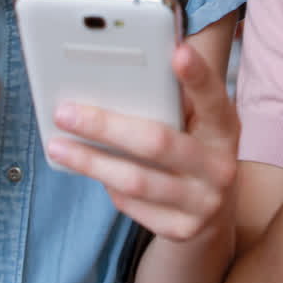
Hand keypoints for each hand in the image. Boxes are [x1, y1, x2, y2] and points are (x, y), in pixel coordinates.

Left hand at [46, 42, 238, 241]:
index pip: (214, 98)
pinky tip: (91, 168)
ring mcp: (203, 203)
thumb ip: (171, 100)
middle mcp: (221, 166)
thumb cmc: (192, 147)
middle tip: (65, 112)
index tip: (178, 52)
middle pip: (157, 143)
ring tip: (57, 145)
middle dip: (105, 126)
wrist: (213, 211)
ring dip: (90, 161)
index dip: (198, 76)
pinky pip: (131, 204)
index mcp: (225, 128)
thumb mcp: (196, 122)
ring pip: (136, 180)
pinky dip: (107, 183)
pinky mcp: (182, 230)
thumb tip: (114, 74)